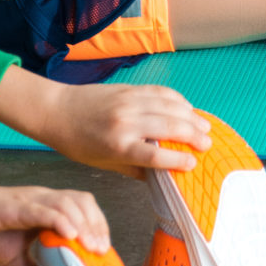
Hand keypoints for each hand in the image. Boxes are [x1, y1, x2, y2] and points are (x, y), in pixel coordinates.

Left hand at [0, 68, 210, 177]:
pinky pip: (162, 92)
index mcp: (118, 145)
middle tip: (208, 145)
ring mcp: (129, 101)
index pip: (156, 155)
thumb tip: (163, 177)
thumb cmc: (79, 143)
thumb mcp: (104, 164)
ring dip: (192, 117)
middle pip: (170, 128)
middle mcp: (126, 122)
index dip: (179, 160)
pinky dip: (179, 100)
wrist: (58, 110)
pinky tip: (188, 109)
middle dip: (194, 136)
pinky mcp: (130, 88)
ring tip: (205, 128)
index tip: (193, 165)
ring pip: (171, 107)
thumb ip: (136, 169)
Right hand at [0, 162, 109, 265]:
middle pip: (83, 203)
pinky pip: (44, 210)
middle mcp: (45, 199)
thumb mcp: (15, 259)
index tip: (104, 250)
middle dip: (96, 226)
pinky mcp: (17, 206)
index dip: (98, 226)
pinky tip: (69, 234)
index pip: (84, 208)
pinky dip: (59, 220)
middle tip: (101, 251)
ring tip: (91, 246)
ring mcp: (32, 200)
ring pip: (68, 204)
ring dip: (83, 224)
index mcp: (48, 208)